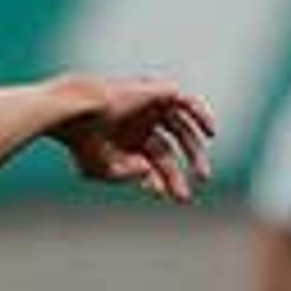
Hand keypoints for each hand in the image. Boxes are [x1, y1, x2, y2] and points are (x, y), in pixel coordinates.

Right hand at [49, 75, 216, 203]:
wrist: (80, 112)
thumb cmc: (84, 141)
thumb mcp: (104, 169)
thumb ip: (126, 175)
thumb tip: (147, 170)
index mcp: (123, 139)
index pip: (149, 162)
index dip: (156, 181)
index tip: (159, 194)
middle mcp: (138, 123)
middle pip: (166, 151)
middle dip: (175, 176)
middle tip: (183, 197)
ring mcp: (149, 108)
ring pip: (180, 131)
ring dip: (194, 154)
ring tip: (202, 177)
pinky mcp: (158, 93)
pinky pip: (187, 102)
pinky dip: (201, 115)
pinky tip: (211, 134)